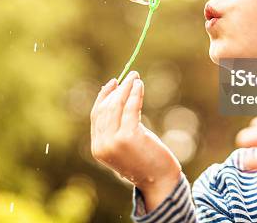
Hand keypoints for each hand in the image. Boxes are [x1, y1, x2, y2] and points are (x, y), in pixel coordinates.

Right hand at [90, 71, 181, 211]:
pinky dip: (135, 94)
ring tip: (135, 77)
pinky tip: (139, 85)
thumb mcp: (126, 145)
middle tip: (129, 76)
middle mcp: (102, 145)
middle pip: (106, 108)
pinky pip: (130, 109)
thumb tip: (120, 97)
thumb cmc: (146, 162)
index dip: (103, 97)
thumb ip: (117, 128)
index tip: (112, 83)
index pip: (96, 116)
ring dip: (126, 88)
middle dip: (117, 89)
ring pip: (116, 106)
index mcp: (98, 148)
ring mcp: (113, 142)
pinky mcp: (128, 137)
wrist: (160, 182)